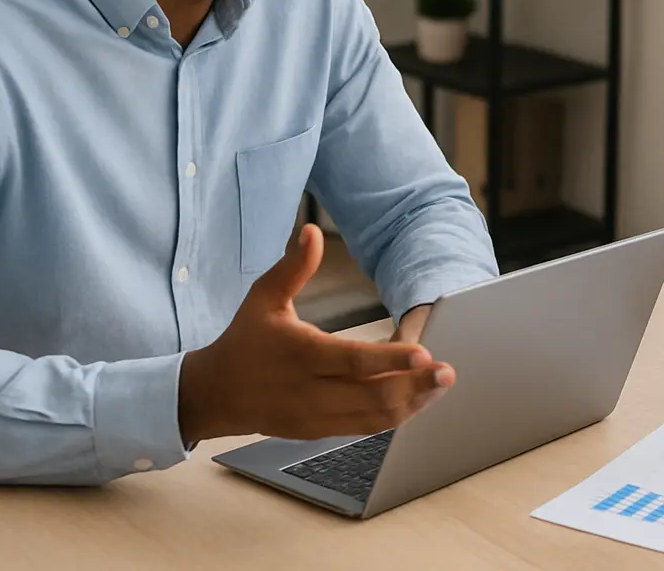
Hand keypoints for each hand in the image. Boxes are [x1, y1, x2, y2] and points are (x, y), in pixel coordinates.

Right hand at [178, 224, 454, 445]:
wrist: (214, 394)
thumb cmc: (244, 340)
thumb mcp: (263, 298)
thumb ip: (293, 267)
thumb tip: (311, 231)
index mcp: (300, 355)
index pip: (353, 361)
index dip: (391, 360)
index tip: (426, 353)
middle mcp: (309, 392)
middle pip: (371, 396)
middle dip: (415, 386)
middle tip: (449, 373)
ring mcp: (314, 417)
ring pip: (372, 418)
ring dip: (411, 404)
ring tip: (440, 387)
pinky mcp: (317, 432)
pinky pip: (362, 429)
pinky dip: (392, 417)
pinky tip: (415, 401)